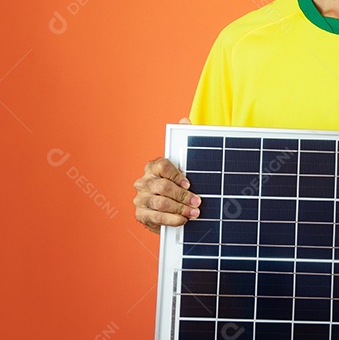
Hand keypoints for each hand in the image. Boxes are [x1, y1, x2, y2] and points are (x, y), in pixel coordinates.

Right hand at [133, 118, 201, 232]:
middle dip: (183, 196)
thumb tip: (185, 120)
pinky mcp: (141, 215)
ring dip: (179, 209)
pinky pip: (156, 217)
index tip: (189, 183)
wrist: (171, 209)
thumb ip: (184, 141)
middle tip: (198, 202)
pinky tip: (182, 220)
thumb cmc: (178, 184)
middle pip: (162, 187)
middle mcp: (143, 181)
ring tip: (194, 212)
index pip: (161, 165)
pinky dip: (171, 220)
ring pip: (159, 203)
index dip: (176, 175)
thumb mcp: (184, 165)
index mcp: (152, 166)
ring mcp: (140, 198)